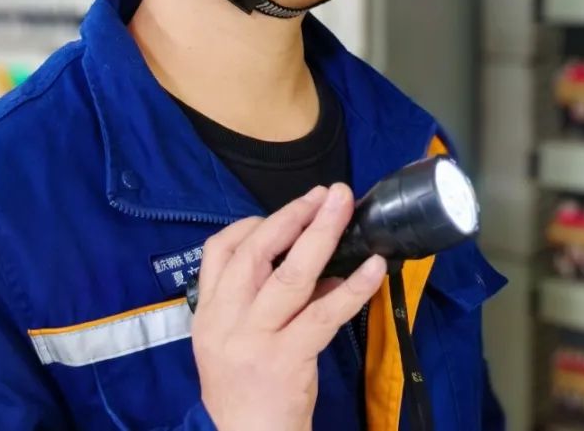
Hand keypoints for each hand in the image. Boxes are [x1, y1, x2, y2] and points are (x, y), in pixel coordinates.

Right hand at [191, 183, 386, 430]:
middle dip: (293, 216)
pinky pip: (323, 314)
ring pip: (289, 276)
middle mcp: (225, 321)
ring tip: (344, 209)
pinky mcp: (286, 360)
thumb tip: (322, 266)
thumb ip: (266, 301)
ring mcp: (254, 340)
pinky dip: (352, 287)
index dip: (255, 222)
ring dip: (321, 235)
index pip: (219, 250)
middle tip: (327, 195)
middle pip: (257, 252)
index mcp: (209, 312)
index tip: (290, 211)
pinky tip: (374, 268)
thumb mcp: (237, 340)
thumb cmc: (246, 389)